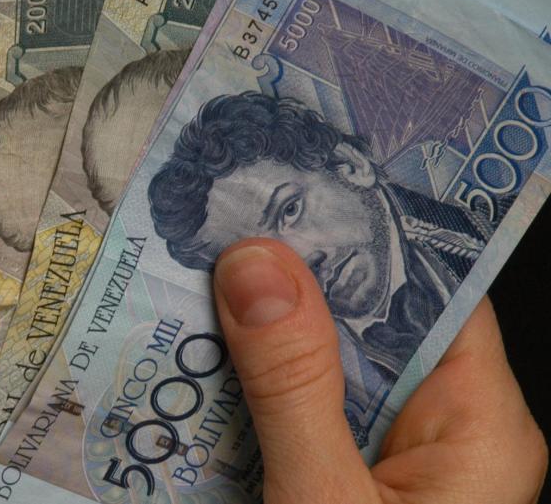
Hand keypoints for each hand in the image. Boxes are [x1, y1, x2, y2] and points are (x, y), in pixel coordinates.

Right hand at [212, 238, 547, 503]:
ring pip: (322, 372)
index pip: (428, 290)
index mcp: (480, 425)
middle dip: (286, 294)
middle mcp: (448, 434)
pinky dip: (253, 401)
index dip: (357, 236)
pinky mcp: (349, 481)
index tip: (279, 196)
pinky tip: (202, 380)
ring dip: (258, 351)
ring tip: (188, 311)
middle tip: (206, 252)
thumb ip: (293, 386)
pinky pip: (301, 417)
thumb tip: (256, 267)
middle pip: (364, 328)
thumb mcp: (323, 497)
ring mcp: (394, 460)